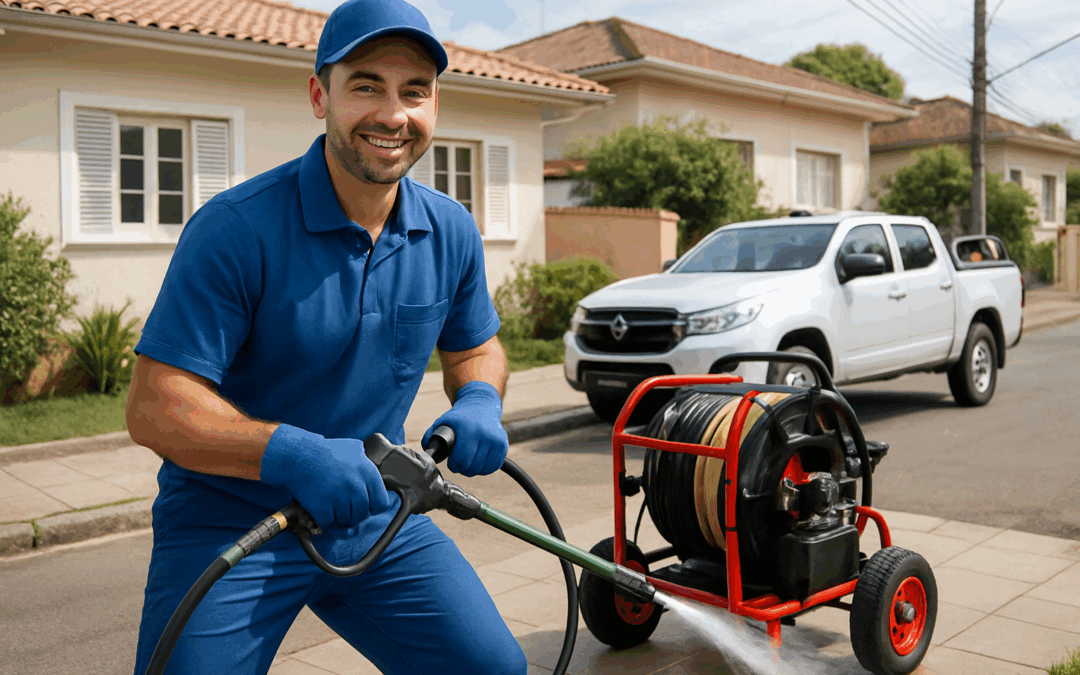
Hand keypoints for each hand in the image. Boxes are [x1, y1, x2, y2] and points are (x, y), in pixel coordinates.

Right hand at [261, 424, 391, 527]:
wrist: (298, 456)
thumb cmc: (326, 451)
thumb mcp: (353, 448)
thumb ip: (367, 460)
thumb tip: (378, 465)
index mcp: (367, 472)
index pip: (382, 504)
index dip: (373, 506)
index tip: (365, 505)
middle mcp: (356, 486)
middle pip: (363, 514)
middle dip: (354, 512)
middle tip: (344, 505)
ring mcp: (339, 498)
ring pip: (347, 520)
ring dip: (339, 515)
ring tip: (331, 502)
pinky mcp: (322, 508)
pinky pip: (329, 523)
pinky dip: (324, 517)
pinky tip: (320, 505)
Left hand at [423, 381, 507, 476]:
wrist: (482, 405)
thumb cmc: (460, 417)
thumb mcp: (443, 420)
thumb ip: (430, 435)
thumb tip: (428, 452)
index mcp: (468, 428)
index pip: (461, 459)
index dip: (454, 465)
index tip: (452, 462)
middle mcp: (484, 433)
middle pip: (471, 467)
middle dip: (463, 469)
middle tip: (460, 464)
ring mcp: (496, 439)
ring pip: (483, 469)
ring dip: (474, 470)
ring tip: (469, 462)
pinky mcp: (503, 444)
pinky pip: (494, 466)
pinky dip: (486, 468)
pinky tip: (480, 462)